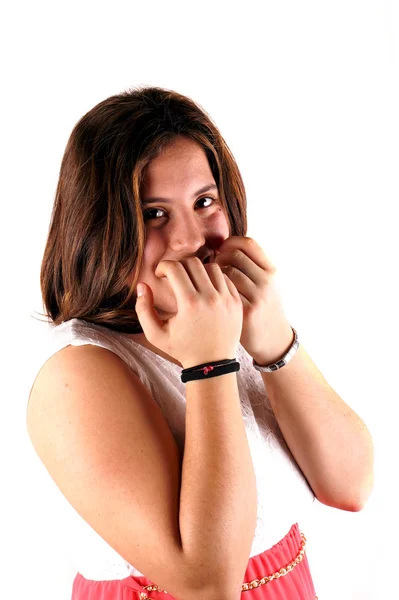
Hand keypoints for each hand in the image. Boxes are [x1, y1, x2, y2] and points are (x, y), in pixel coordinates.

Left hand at [214, 236, 293, 364]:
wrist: (273, 339)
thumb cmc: (263, 307)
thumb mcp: (267, 283)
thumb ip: (253, 266)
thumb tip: (226, 246)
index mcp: (271, 270)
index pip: (248, 243)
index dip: (230, 242)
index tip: (221, 249)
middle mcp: (267, 281)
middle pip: (235, 255)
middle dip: (220, 257)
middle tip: (213, 266)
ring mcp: (258, 297)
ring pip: (228, 272)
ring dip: (215, 273)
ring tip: (211, 279)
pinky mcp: (246, 312)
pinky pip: (224, 292)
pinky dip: (215, 289)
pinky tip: (212, 293)